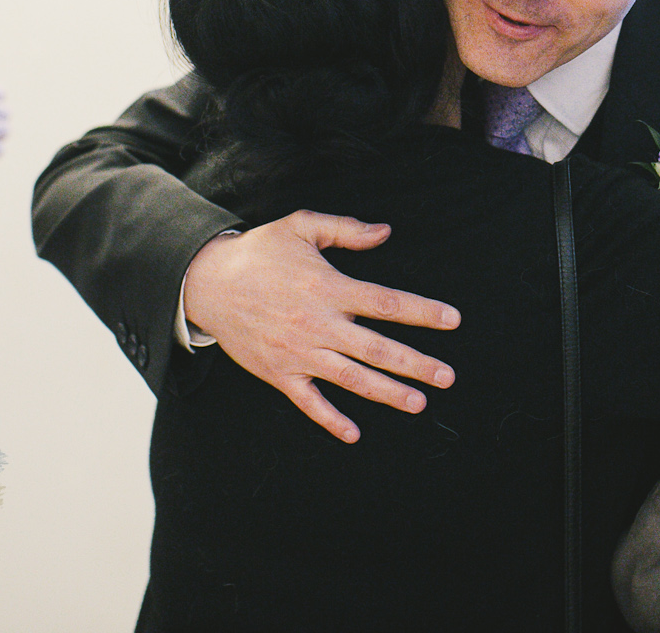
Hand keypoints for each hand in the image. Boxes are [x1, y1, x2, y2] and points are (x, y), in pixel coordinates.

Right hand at [183, 211, 461, 442]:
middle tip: (447, 376)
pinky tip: (354, 433)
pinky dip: (331, 420)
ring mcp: (300, 353)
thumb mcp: (301, 227)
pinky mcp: (280, 373)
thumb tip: (385, 232)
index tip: (453, 320)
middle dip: (416, 364)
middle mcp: (319, 325)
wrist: (207, 283)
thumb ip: (346, 230)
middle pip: (378, 349)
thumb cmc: (258, 252)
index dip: (422, 312)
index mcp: (329, 288)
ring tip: (419, 403)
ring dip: (387, 393)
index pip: (387, 303)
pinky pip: (310, 402)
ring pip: (352, 378)